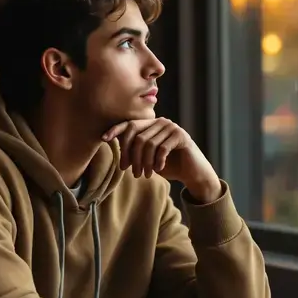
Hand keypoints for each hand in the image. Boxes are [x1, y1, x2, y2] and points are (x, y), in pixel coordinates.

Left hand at [102, 118, 219, 198]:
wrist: (193, 173)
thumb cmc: (168, 165)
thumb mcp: (148, 158)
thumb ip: (135, 149)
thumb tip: (113, 143)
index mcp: (152, 125)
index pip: (130, 124)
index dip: (116, 129)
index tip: (104, 138)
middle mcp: (161, 122)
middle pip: (137, 136)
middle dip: (131, 155)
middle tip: (131, 172)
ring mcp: (172, 127)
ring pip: (148, 144)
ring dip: (144, 163)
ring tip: (144, 175)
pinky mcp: (181, 136)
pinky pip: (162, 148)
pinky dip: (157, 161)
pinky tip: (157, 170)